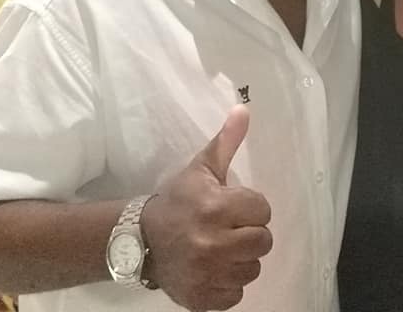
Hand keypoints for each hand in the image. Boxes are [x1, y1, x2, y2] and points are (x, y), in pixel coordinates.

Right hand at [142, 105, 271, 310]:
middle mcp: (212, 243)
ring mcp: (207, 274)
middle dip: (249, 232)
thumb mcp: (201, 169)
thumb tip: (243, 109)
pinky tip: (213, 268)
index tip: (233, 206)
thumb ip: (226, 142)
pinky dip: (228, 283)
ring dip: (241, 259)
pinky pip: (237, 294)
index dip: (251, 207)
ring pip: (253, 268)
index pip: (263, 210)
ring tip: (221, 248)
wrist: (139, 241)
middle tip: (228, 228)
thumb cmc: (178, 201)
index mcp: (215, 208)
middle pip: (263, 241)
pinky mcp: (202, 298)